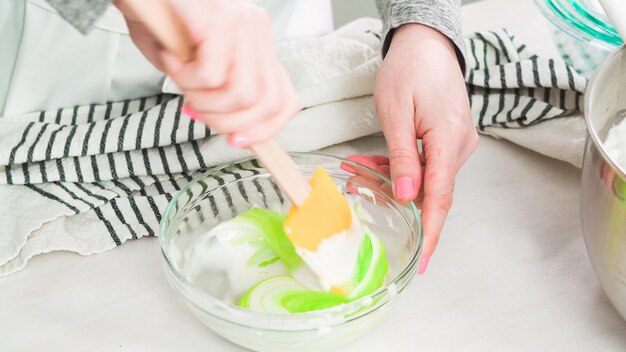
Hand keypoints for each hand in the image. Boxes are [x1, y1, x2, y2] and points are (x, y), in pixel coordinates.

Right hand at [114, 0, 300, 146]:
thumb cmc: (158, 20)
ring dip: (201, 100)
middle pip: (266, 103)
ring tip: (178, 77)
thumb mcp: (193, 65)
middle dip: (225, 122)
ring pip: (241, 94)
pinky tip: (170, 57)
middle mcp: (257, 30)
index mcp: (257, 44)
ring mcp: (242, 22)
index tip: (235, 140)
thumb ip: (217, 94)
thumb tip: (231, 130)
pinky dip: (184, 77)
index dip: (264, 130)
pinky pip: (212, 74)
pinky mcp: (219, 18)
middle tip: (192, 106)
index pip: (285, 100)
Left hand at [374, 24, 477, 273]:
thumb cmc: (411, 69)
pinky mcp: (447, 139)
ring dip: (390, 180)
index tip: (424, 261)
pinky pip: (424, 164)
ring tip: (357, 172)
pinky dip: (399, 167)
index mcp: (449, 140)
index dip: (432, 233)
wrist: (426, 43)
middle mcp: (459, 146)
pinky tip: (373, 164)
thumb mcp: (397, 113)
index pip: (441, 198)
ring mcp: (455, 143)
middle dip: (394, 198)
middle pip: (429, 190)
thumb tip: (406, 196)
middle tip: (358, 191)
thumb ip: (402, 157)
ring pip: (423, 178)